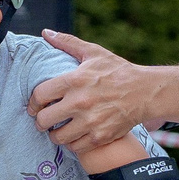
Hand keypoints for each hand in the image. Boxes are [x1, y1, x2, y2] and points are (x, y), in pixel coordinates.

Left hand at [29, 31, 162, 150]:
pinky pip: (75, 147)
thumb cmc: (118, 71)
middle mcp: (80, 102)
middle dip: (41, 122)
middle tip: (44, 121)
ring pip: (58, 137)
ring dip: (55, 135)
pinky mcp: (100, 136)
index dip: (33, 103)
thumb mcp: (93, 52)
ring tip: (58, 130)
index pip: (40, 95)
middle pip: (44, 120)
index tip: (35, 106)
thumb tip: (45, 33)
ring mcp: (90, 121)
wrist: (145, 92)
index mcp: (74, 80)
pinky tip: (75, 136)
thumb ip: (67, 43)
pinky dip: (72, 144)